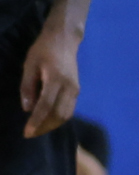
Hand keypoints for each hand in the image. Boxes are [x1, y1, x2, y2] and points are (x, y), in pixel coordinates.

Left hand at [19, 24, 76, 138]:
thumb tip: (27, 108)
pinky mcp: (76, 90)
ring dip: (52, 125)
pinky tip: (47, 120)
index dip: (36, 120)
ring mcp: (75, 89)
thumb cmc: (43, 50)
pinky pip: (69, 109)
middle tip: (30, 134)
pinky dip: (58, 118)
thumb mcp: (29, 65)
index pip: (46, 106)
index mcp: (56, 79)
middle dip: (44, 127)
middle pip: (59, 114)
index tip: (27, 132)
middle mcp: (69, 87)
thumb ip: (28, 86)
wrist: (64, 40)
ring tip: (38, 129)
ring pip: (66, 114)